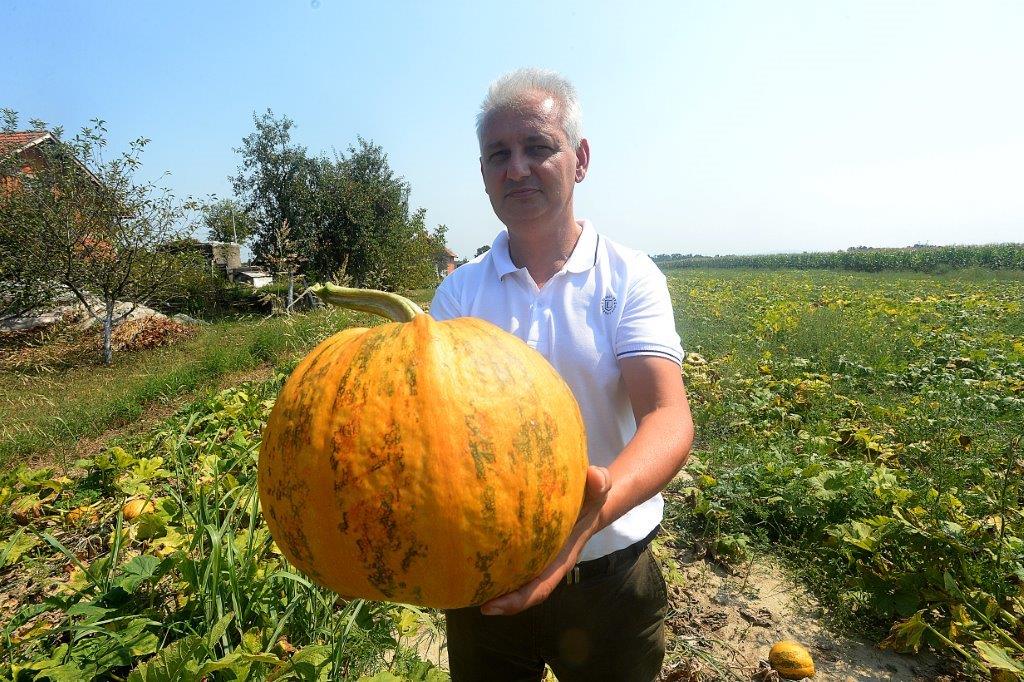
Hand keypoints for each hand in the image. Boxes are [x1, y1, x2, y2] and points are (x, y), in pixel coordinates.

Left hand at [480, 465, 610, 615]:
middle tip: (470, 599)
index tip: (489, 607)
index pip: (538, 589)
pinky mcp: (526, 544)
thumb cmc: (591, 496)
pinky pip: (507, 557)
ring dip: (491, 582)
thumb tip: (595, 476)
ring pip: (512, 577)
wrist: (591, 497)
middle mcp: (546, 563)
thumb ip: (599, 483)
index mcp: (561, 560)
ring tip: (463, 585)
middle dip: (497, 599)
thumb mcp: (598, 489)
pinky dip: (491, 560)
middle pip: (521, 590)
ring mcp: (535, 555)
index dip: (516, 601)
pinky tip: (468, 553)